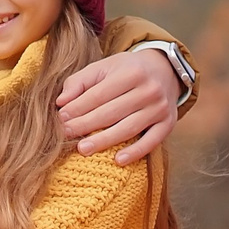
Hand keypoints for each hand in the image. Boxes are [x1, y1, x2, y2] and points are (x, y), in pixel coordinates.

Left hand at [58, 50, 180, 164]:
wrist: (165, 70)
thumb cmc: (127, 71)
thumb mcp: (104, 67)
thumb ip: (79, 81)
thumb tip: (61, 102)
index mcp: (131, 72)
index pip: (99, 95)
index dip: (78, 108)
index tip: (61, 118)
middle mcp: (148, 89)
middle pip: (111, 113)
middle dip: (85, 125)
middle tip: (66, 135)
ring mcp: (160, 107)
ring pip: (128, 128)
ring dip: (104, 141)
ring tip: (82, 149)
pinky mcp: (168, 123)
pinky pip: (152, 141)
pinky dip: (136, 152)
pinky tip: (118, 160)